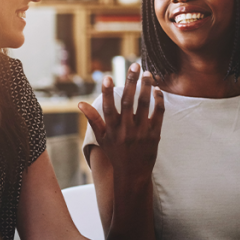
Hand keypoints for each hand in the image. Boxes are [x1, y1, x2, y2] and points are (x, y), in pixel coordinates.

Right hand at [78, 64, 163, 179]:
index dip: (106, 92)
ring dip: (146, 87)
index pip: (108, 107)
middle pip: (128, 101)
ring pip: (145, 104)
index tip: (107, 76)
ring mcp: (141, 132)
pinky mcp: (155, 135)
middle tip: (134, 65)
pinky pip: (159, 114)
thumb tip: (79, 103)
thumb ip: (93, 119)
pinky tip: (157, 89)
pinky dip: (159, 100)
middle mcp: (126, 130)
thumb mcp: (102, 138)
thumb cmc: (116, 153)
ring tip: (147, 73)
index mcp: (112, 130)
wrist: (133, 174)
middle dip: (131, 81)